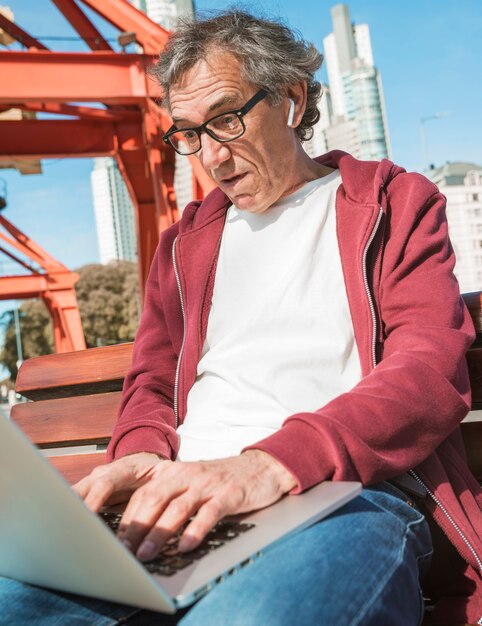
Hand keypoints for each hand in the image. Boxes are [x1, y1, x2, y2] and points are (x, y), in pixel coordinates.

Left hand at [77, 450, 296, 561]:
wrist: (260, 467)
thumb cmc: (219, 481)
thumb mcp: (190, 484)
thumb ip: (168, 500)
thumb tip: (138, 533)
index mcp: (173, 472)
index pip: (142, 494)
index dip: (125, 517)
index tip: (111, 541)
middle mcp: (187, 475)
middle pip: (154, 499)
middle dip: (135, 527)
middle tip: (121, 551)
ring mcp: (207, 484)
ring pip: (177, 508)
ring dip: (159, 532)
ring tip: (145, 554)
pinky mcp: (228, 494)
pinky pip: (209, 512)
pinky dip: (196, 529)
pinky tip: (187, 546)